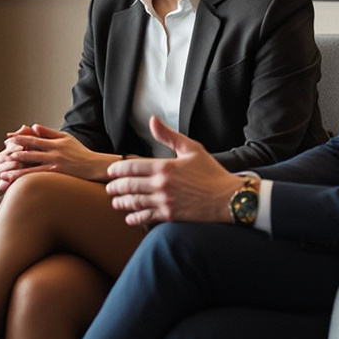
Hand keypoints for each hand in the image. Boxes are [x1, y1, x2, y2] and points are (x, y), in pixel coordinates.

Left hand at [0, 124, 110, 187]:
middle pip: (28, 154)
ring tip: (1, 174)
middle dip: (12, 156)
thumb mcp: (65, 138)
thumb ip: (48, 132)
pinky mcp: (57, 177)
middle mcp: (53, 154)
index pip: (33, 140)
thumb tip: (33, 126)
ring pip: (30, 168)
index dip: (18, 140)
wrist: (95, 167)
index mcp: (54, 144)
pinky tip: (16, 184)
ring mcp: (55, 166)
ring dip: (14, 171)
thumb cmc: (80, 152)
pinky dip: (26, 181)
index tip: (7, 140)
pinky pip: (38, 179)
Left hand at [104, 119, 242, 226]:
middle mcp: (161, 185)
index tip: (111, 172)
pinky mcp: (170, 216)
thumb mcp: (192, 149)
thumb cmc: (211, 173)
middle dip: (115, 187)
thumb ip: (169, 136)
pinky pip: (146, 218)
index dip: (117, 170)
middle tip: (109, 188)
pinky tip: (130, 218)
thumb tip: (152, 120)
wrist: (229, 198)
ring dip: (121, 203)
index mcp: (164, 167)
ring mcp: (164, 201)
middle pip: (128, 186)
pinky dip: (134, 218)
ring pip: (134, 202)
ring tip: (115, 202)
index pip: (131, 167)